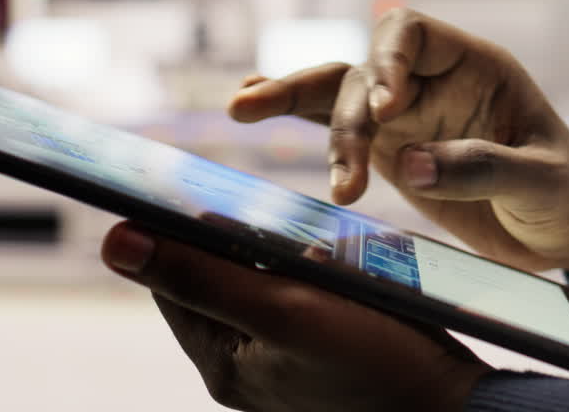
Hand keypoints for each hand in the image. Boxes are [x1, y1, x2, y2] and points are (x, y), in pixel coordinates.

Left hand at [101, 222, 490, 411]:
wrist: (454, 408)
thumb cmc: (377, 361)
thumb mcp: (283, 309)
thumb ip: (200, 275)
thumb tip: (114, 242)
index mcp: (221, 361)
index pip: (171, 280)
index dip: (172, 229)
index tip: (182, 179)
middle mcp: (241, 368)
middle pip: (211, 281)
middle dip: (229, 239)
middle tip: (258, 202)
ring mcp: (279, 365)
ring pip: (253, 286)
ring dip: (268, 252)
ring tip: (303, 235)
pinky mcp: (315, 357)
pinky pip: (290, 301)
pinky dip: (300, 274)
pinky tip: (329, 261)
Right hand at [229, 9, 568, 275]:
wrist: (566, 228)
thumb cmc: (568, 194)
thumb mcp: (543, 182)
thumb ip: (483, 166)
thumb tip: (409, 162)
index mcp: (473, 67)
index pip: (411, 34)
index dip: (387, 60)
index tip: (385, 110)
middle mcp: (429, 82)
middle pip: (362, 72)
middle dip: (339, 110)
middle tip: (343, 171)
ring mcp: (404, 115)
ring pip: (335, 96)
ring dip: (291, 104)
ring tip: (241, 109)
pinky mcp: (387, 149)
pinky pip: (332, 126)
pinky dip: (293, 117)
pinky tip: (248, 106)